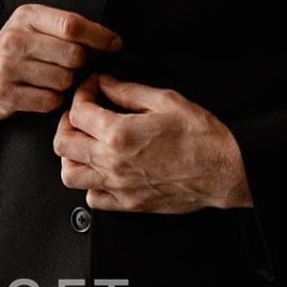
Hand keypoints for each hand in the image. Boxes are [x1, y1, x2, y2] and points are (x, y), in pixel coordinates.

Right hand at [0, 4, 123, 120]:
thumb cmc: (18, 49)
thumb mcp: (36, 27)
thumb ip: (69, 30)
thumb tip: (112, 42)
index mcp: (27, 16)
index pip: (72, 25)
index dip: (99, 36)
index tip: (116, 44)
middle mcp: (14, 39)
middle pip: (72, 55)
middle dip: (81, 64)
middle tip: (74, 67)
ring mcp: (7, 67)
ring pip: (63, 80)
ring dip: (66, 84)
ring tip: (54, 80)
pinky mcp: (4, 94)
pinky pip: (49, 101)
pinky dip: (53, 100)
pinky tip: (42, 93)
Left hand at [53, 73, 252, 213]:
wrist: (224, 169)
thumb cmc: (201, 136)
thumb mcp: (165, 100)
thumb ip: (128, 91)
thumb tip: (105, 83)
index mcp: (119, 133)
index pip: (77, 111)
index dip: (82, 92)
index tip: (93, 88)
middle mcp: (113, 162)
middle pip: (62, 144)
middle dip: (67, 122)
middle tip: (82, 113)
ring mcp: (119, 186)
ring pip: (70, 175)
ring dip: (72, 155)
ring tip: (86, 142)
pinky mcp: (130, 203)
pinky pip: (92, 199)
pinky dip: (90, 184)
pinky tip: (102, 169)